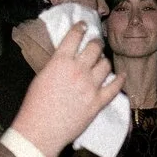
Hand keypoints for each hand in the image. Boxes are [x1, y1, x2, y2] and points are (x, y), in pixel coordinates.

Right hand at [6, 23, 120, 156]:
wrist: (40, 130)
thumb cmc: (35, 106)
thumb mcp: (41, 76)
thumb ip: (56, 64)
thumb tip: (67, 58)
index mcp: (60, 61)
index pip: (75, 36)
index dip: (81, 27)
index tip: (83, 26)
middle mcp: (78, 70)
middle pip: (95, 47)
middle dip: (96, 43)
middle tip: (96, 44)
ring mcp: (90, 86)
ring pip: (106, 64)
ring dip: (104, 61)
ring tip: (102, 62)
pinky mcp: (97, 102)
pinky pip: (115, 87)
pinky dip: (120, 80)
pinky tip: (122, 76)